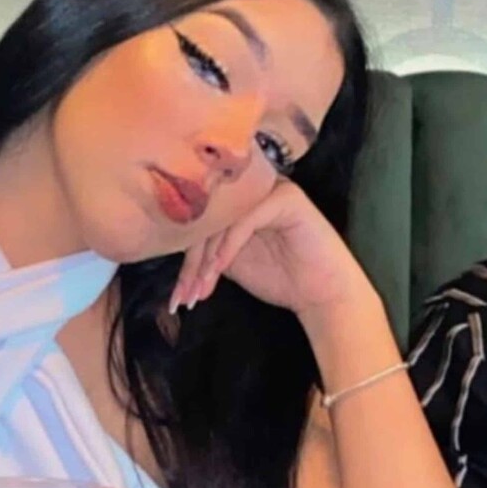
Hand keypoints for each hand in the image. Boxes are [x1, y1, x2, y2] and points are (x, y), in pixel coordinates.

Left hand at [171, 180, 377, 321]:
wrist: (321, 293)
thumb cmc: (278, 277)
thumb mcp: (227, 264)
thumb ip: (203, 251)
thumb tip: (164, 251)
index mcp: (234, 203)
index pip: (199, 224)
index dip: (184, 261)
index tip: (176, 297)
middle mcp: (250, 190)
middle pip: (207, 220)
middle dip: (191, 264)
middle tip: (183, 297)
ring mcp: (269, 190)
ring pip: (223, 220)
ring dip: (206, 260)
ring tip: (200, 290)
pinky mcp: (286, 197)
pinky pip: (246, 220)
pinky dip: (228, 247)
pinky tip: (218, 270)